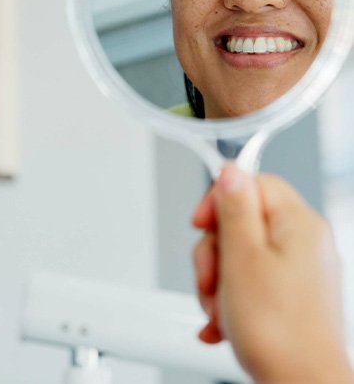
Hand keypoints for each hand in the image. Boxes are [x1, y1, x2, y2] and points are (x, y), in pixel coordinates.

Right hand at [192, 164, 352, 382]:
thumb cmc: (278, 333)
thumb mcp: (242, 258)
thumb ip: (235, 208)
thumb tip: (231, 171)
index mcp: (298, 224)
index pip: (252, 183)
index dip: (220, 200)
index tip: (201, 225)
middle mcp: (303, 242)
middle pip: (240, 221)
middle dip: (214, 252)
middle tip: (211, 279)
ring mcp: (296, 270)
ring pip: (238, 253)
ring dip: (217, 281)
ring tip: (219, 309)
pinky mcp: (287, 294)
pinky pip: (248, 278)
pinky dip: (229, 297)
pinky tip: (222, 322)